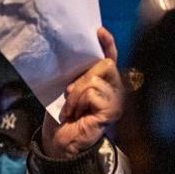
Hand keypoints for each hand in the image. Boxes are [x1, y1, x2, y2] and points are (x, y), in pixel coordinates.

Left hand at [41, 27, 123, 158]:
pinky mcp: (111, 110)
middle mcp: (114, 90)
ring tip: (71, 107)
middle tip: (69, 93)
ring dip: (76, 93)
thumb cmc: (62, 117)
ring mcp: (115, 100)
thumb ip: (77, 75)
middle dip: (82, 77)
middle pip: (104, 64)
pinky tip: (75, 114)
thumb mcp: (67, 90)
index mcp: (104, 83)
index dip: (107, 43)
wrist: (59, 143)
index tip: (98, 31)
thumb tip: (73, 56)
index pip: (110, 58)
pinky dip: (77, 101)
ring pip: (95, 79)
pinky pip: (92, 92)